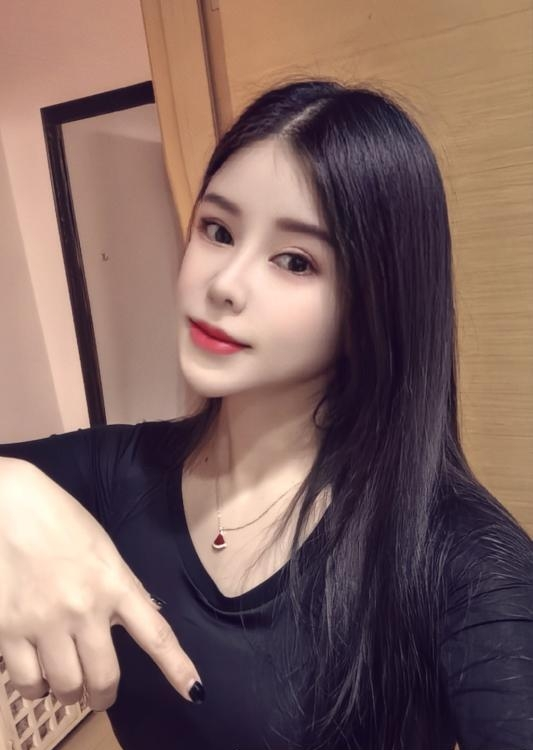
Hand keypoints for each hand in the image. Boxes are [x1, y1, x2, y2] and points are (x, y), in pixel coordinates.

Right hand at [0, 459, 203, 709]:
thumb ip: (117, 589)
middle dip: (102, 694)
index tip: (195, 692)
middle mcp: (85, 608)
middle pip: (103, 677)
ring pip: (65, 686)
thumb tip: (126, 624)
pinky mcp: (7, 631)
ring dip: (67, 690)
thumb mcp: (102, 550)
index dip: (176, 667)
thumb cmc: (58, 520)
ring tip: (64, 680)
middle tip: (97, 693)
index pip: (155, 634)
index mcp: (115, 582)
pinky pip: (26, 680)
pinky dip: (33, 685)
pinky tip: (34, 672)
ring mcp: (45, 622)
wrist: (8, 506)